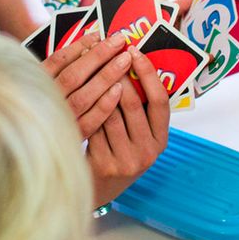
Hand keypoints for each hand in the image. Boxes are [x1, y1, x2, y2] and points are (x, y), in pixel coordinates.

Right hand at [44, 31, 132, 138]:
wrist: (38, 143)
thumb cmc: (49, 103)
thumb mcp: (48, 81)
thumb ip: (63, 65)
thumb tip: (92, 40)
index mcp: (35, 85)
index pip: (58, 60)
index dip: (79, 46)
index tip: (98, 34)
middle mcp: (45, 103)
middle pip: (73, 76)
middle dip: (98, 56)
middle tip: (119, 41)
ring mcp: (59, 121)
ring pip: (83, 97)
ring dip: (106, 76)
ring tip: (125, 60)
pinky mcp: (73, 137)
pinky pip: (91, 120)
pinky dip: (105, 104)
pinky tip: (119, 88)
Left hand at [86, 47, 169, 206]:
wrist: (101, 188)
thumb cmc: (118, 150)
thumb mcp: (137, 135)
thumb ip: (138, 109)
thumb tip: (129, 63)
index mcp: (161, 139)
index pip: (160, 100)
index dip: (148, 73)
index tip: (135, 51)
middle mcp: (148, 151)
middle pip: (132, 103)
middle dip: (117, 74)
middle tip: (106, 53)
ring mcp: (127, 159)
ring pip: (109, 114)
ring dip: (97, 90)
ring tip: (89, 69)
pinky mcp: (104, 164)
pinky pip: (93, 127)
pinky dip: (85, 110)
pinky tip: (77, 93)